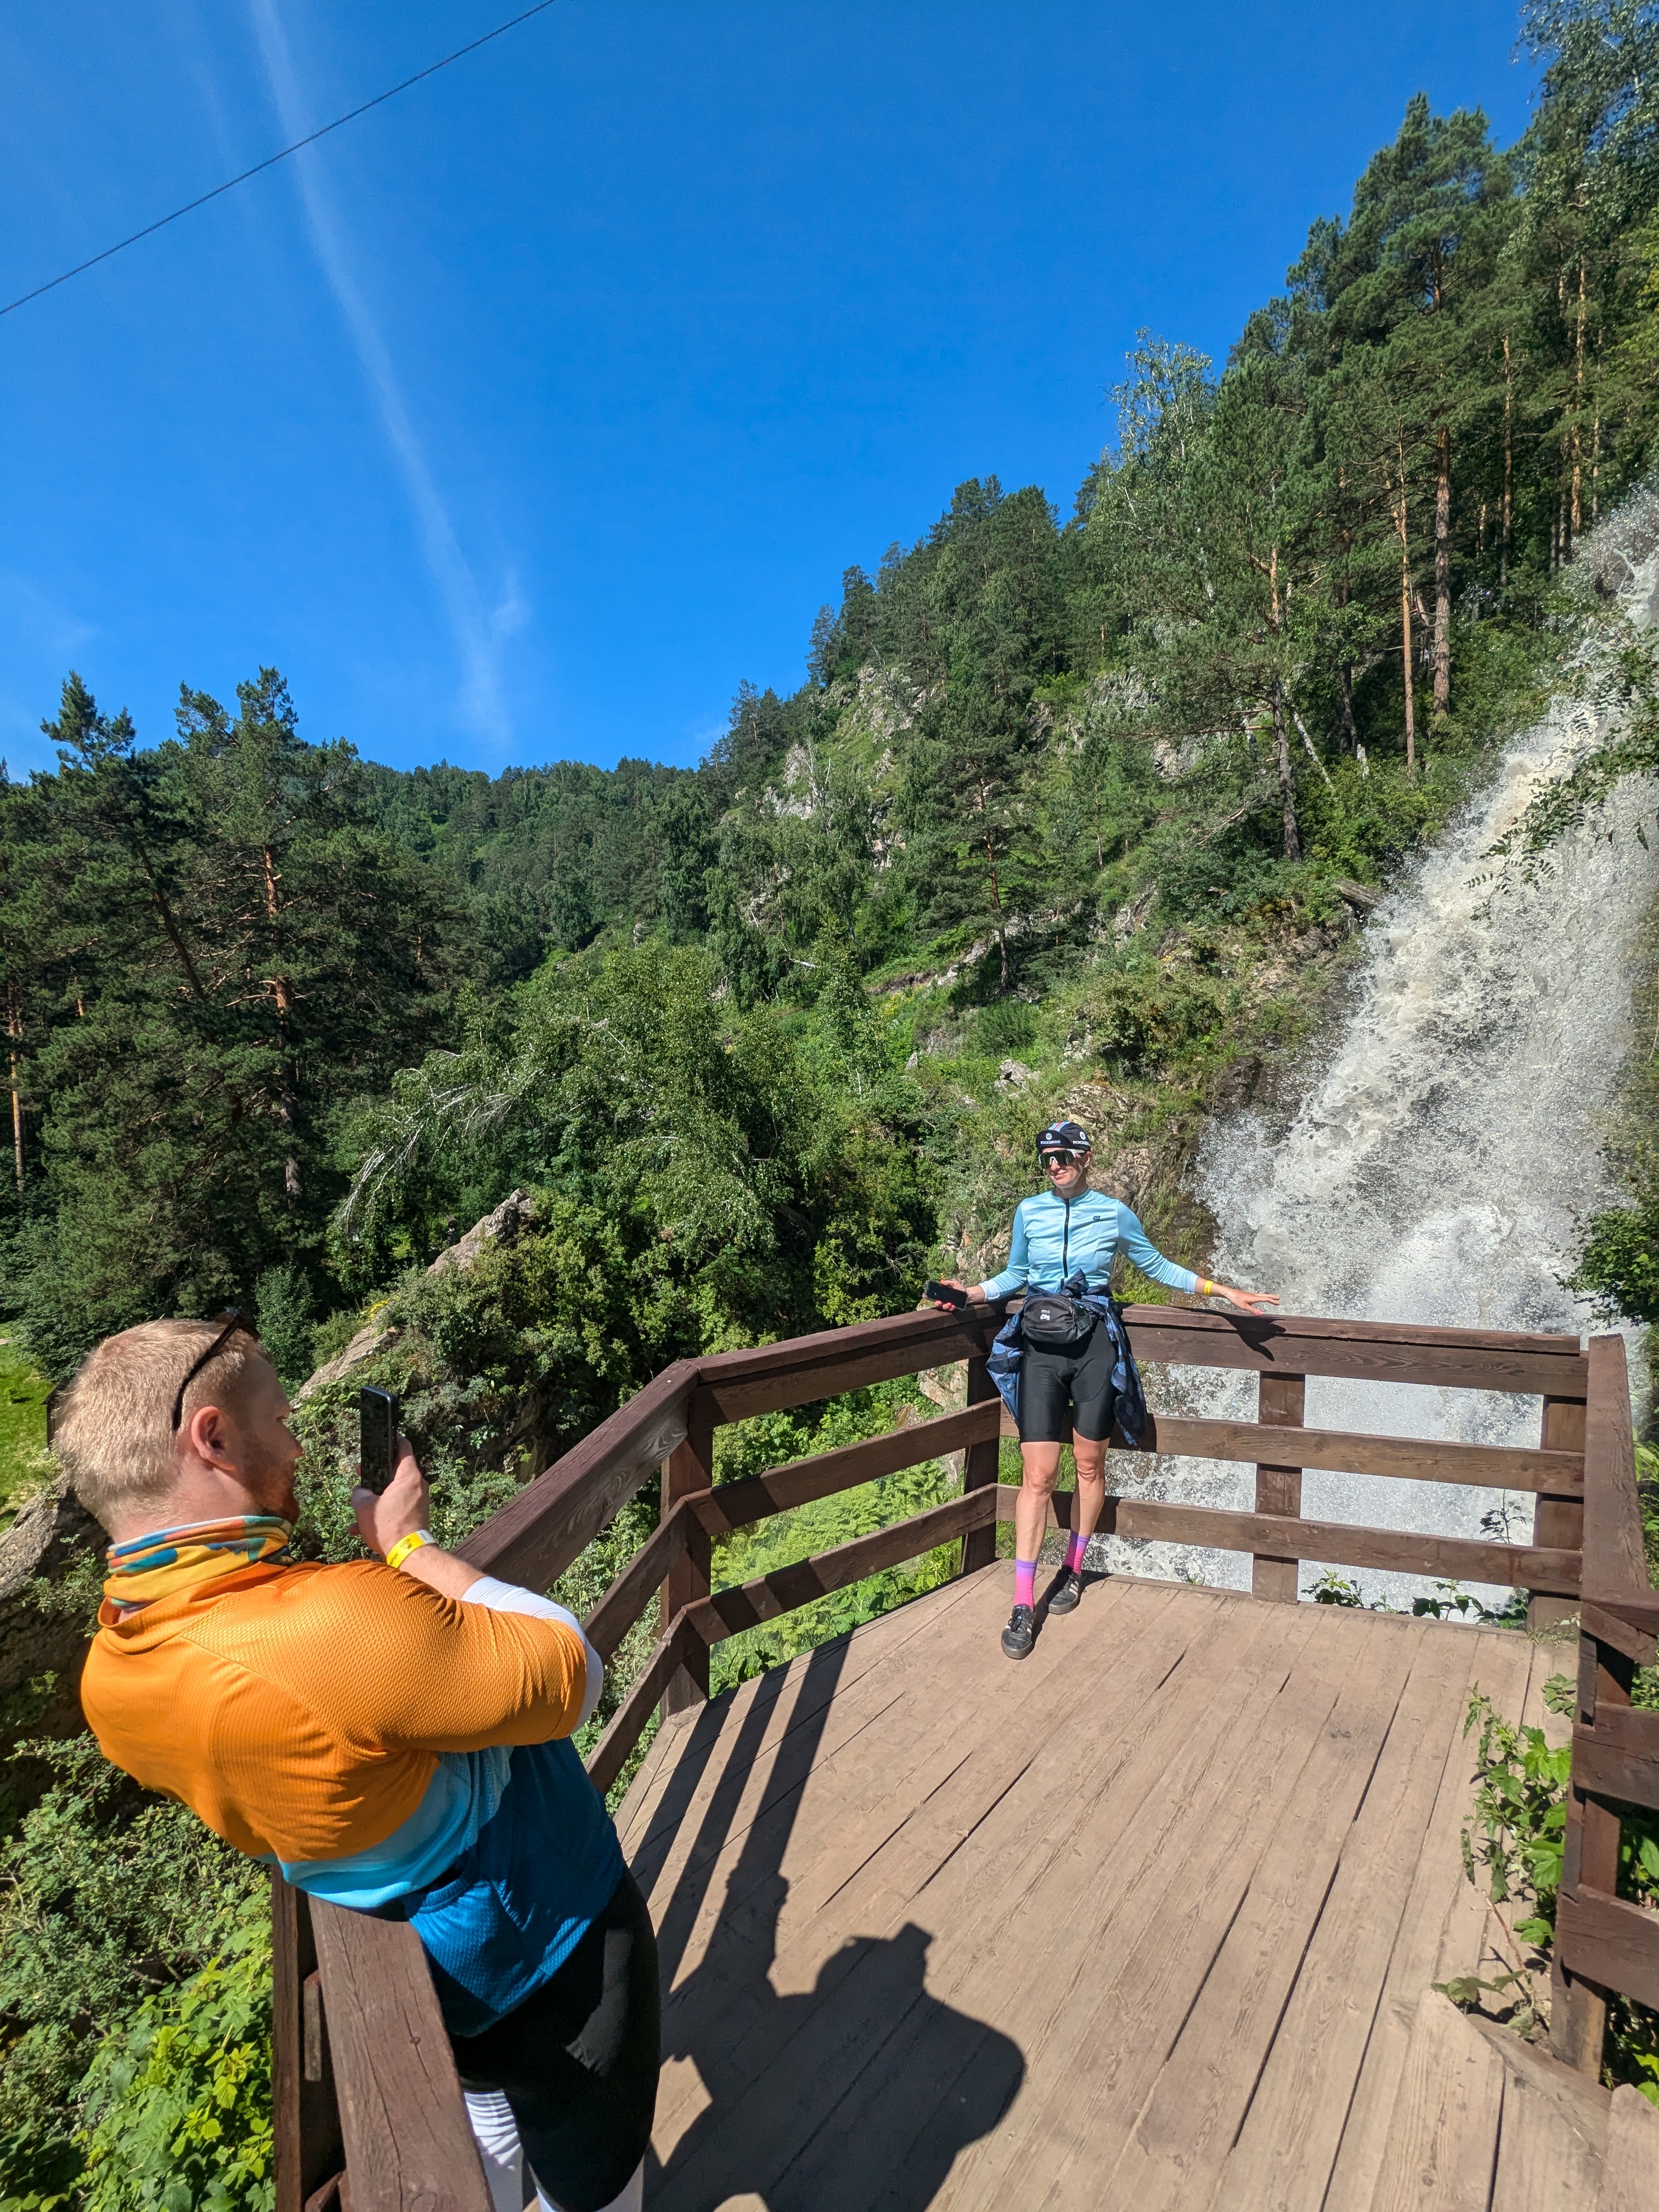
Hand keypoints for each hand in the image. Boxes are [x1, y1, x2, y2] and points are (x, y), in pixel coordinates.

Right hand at [352, 1435, 429, 1557]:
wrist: (408, 1554)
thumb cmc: (388, 1526)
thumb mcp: (364, 1507)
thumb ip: (359, 1494)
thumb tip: (359, 1492)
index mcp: (409, 1477)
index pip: (404, 1448)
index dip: (393, 1440)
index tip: (384, 1436)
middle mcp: (418, 1486)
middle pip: (396, 1472)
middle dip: (375, 1474)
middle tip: (360, 1474)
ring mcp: (419, 1501)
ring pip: (393, 1493)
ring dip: (375, 1498)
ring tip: (357, 1507)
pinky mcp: (417, 1514)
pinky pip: (397, 1507)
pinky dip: (382, 1513)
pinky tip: (361, 1528)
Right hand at [930, 1278, 985, 1307]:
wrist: (968, 1295)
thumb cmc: (960, 1289)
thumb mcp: (955, 1283)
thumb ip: (948, 1282)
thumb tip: (941, 1282)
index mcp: (942, 1295)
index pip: (933, 1296)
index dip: (927, 1296)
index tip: (924, 1295)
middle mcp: (944, 1301)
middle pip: (937, 1304)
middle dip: (937, 1303)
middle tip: (938, 1302)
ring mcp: (948, 1305)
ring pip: (944, 1308)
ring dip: (945, 1306)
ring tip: (949, 1303)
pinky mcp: (954, 1308)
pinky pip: (951, 1309)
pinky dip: (951, 1308)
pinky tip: (953, 1305)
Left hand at [1216, 1285, 1278, 1315]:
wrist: (1230, 1293)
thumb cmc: (1236, 1300)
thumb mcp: (1244, 1307)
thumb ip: (1253, 1310)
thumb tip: (1261, 1313)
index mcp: (1254, 1298)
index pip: (1265, 1299)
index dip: (1272, 1301)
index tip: (1278, 1303)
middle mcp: (1254, 1295)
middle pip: (1265, 1296)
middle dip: (1272, 1297)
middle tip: (1279, 1298)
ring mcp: (1251, 1294)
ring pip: (1262, 1295)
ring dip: (1268, 1296)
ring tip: (1273, 1297)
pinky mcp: (1249, 1295)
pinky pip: (1259, 1295)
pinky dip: (1263, 1296)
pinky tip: (1262, 1298)